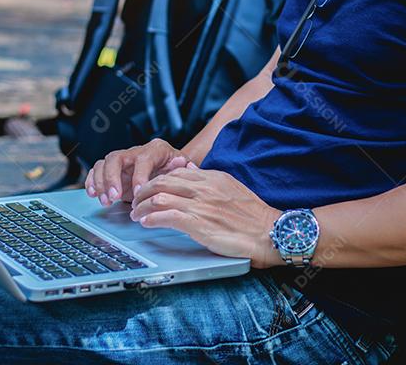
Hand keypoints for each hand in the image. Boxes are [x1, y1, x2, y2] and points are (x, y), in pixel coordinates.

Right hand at [84, 138, 190, 205]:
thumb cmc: (176, 168)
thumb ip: (184, 167)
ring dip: (101, 183)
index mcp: (155, 150)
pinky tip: (93, 194)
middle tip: (114, 197)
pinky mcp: (113, 170)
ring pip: (103, 164)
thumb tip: (184, 164)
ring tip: (106, 201)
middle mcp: (135, 152)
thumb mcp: (183, 167)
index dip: (139, 176)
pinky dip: (92, 181)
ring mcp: (123, 160)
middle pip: (116, 158)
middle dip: (112, 178)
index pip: (143, 159)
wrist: (170, 168)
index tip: (139, 194)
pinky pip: (97, 170)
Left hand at [130, 163, 282, 267]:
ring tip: (136, 214)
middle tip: (136, 200)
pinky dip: (151, 218)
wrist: (269, 233)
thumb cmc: (253, 217)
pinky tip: (146, 222)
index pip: (175, 173)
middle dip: (143, 191)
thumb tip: (193, 174)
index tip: (149, 189)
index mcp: (212, 177)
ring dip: (142, 206)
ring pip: (159, 197)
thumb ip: (210, 182)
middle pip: (162, 181)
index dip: (157, 180)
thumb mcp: (232, 188)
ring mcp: (200, 205)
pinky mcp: (198, 223)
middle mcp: (204, 188)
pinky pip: (166, 216)